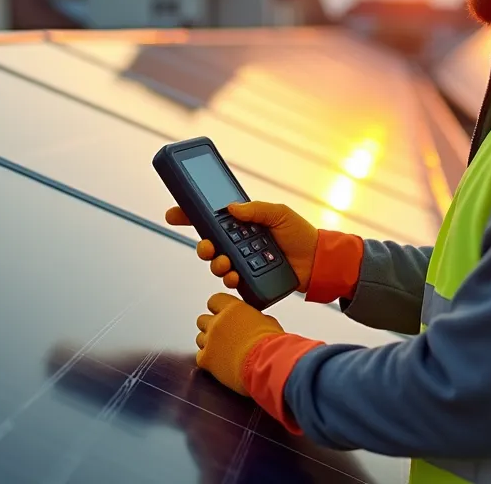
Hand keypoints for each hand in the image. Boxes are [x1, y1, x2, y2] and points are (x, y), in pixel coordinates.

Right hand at [165, 201, 318, 291]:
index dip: (189, 216)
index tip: (173, 214)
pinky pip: (231, 281)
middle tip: (208, 247)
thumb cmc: (300, 234)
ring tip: (227, 263)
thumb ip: (256, 209)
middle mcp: (238, 243)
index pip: (210, 219)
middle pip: (209, 244)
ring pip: (217, 264)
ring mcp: (243, 262)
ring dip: (216, 264)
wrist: (317, 261)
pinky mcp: (249, 280)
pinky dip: (229, 278)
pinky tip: (235, 275)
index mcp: (242, 224)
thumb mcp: (279, 214)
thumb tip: (231, 208)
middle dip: (203, 247)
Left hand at [194, 293, 284, 394]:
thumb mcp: (267, 322)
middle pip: (203, 320)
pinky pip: (200, 356)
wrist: (267, 363)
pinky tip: (221, 363)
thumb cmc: (271, 344)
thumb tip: (254, 321)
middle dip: (212, 327)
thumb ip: (253, 318)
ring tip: (224, 351)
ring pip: (200, 338)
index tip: (224, 315)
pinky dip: (209, 360)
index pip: (215, 300)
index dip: (219, 308)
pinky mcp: (206, 358)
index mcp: (233, 308)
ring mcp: (210, 340)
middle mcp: (218, 322)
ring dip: (209, 343)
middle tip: (224, 336)